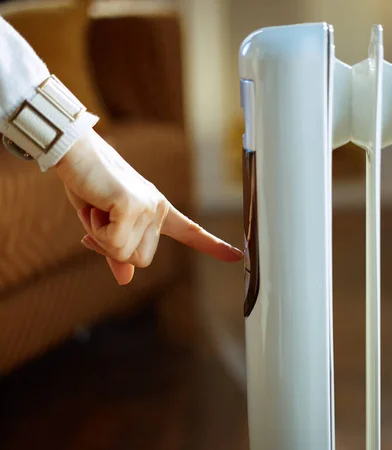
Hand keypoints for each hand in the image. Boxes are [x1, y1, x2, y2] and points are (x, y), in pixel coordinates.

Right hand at [55, 129, 242, 284]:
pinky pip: (115, 244)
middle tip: (99, 222)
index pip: (190, 232)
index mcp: (157, 211)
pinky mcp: (134, 205)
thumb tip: (126, 280)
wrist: (74, 154)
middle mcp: (159, 209)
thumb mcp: (102, 225)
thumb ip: (116, 251)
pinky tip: (95, 207)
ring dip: (102, 238)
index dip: (213, 246)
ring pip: (127, 255)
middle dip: (113, 249)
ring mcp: (150, 207)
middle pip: (142, 260)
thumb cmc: (88, 185)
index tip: (237, 256)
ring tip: (98, 209)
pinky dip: (97, 232)